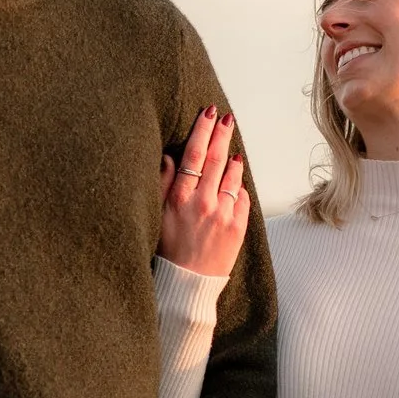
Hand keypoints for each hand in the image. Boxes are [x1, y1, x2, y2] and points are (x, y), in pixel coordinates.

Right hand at [159, 106, 249, 277]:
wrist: (187, 284)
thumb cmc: (169, 249)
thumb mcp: (157, 215)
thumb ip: (163, 183)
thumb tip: (169, 155)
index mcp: (179, 198)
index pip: (193, 155)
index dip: (202, 131)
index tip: (208, 113)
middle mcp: (203, 203)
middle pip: (215, 159)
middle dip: (221, 134)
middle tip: (226, 118)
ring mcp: (222, 214)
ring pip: (232, 175)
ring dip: (232, 159)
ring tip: (230, 150)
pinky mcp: (238, 227)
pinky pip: (241, 197)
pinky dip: (237, 187)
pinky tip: (232, 186)